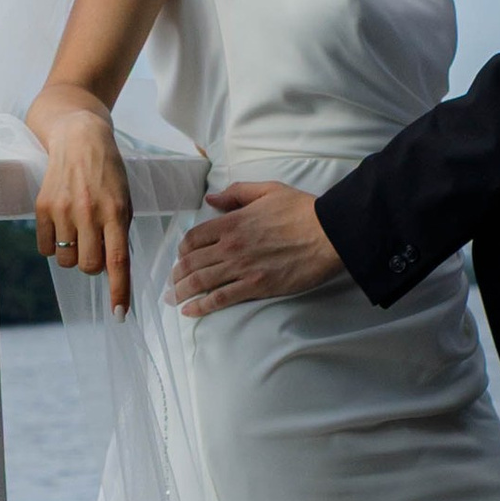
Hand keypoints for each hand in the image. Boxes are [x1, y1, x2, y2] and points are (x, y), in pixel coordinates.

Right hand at [34, 110, 136, 315]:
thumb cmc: (108, 174)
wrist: (79, 138)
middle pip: (89, 266)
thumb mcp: (123, 200)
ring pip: (66, 260)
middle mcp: (89, 212)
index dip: (119, 290)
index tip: (120, 315)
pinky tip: (61, 225)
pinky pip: (44, 248)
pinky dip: (53, 245)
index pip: (118, 260)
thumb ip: (119, 233)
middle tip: (95, 245)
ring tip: (78, 230)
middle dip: (94, 265)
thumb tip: (112, 271)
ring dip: (73, 254)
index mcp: (116, 211)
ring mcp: (63, 210)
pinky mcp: (42, 207)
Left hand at [172, 180, 347, 314]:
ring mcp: (241, 267)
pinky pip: (220, 298)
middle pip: (191, 262)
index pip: (193, 238)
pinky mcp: (255, 286)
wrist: (327, 233)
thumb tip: (211, 198)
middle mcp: (230, 245)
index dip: (182, 249)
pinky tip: (190, 310)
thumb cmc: (301, 210)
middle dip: (176, 275)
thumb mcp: (268, 190)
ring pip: (200, 281)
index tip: (181, 257)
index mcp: (232, 222)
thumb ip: (237, 193)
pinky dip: (201, 306)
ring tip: (173, 299)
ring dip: (181, 291)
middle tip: (171, 284)